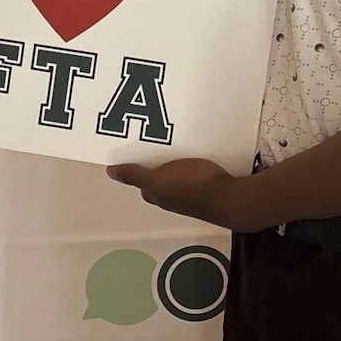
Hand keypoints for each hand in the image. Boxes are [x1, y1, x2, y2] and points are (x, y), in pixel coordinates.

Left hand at [106, 158, 259, 228]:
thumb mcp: (158, 179)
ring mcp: (191, 195)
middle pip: (160, 180)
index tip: (138, 148)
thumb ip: (136, 175)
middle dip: (158, 165)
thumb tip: (110, 172)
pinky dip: (192, 164)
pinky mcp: (208, 188)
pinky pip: (195, 174)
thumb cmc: (192, 186)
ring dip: (176, 163)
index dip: (139, 167)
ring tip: (178, 143)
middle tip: (158, 141)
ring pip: (178, 176)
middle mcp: (172, 198)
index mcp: (158, 195)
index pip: (142, 181)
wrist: (230, 198)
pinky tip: (197, 153)